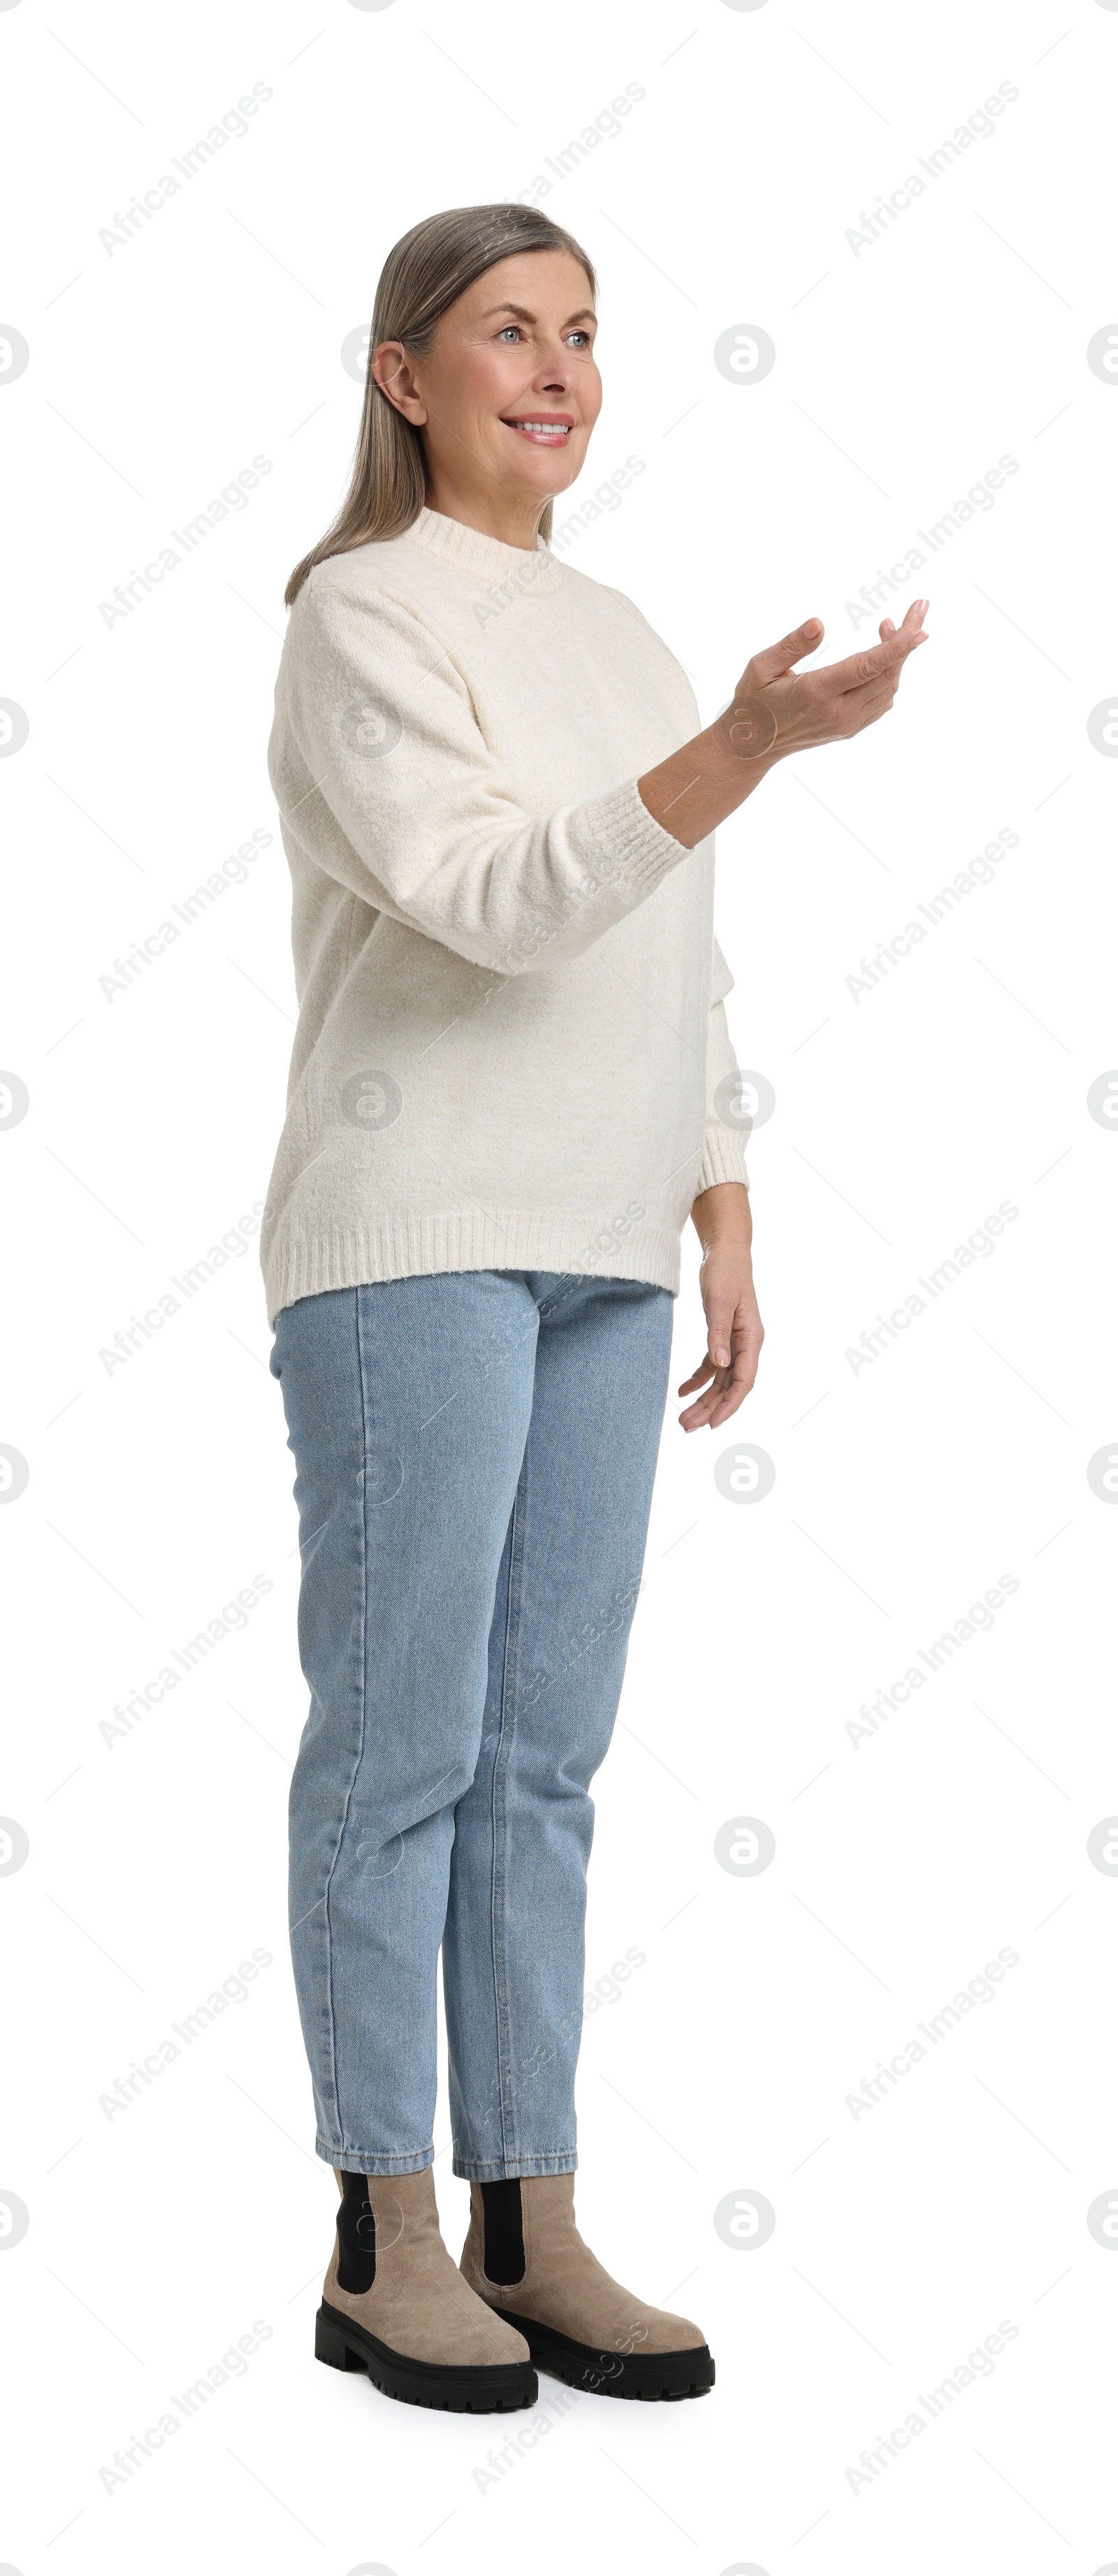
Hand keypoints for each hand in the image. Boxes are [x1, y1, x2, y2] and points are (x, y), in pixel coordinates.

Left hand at [679, 1185, 763, 1431]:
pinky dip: (698, 1379)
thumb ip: (719, 1334)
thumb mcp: (720, 1302)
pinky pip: (712, 1366)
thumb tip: (721, 1366)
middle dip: (711, 1409)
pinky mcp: (722, 1336)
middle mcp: (746, 1345)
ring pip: (721, 1380)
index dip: (730, 1406)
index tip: (713, 1425)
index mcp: (751, 1338)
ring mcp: (734, 1342)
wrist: (725, 1251)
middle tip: (687, 1427)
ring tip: (683, 1418)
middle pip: (730, 1386)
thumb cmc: (725, 1272)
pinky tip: (682, 1390)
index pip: (744, 1381)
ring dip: (703, 1399)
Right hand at [727, 597, 928, 759]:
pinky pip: (883, 700)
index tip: (921, 627)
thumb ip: (792, 644)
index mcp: (817, 692)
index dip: (898, 646)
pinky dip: (890, 675)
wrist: (753, 746)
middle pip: (887, 674)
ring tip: (888, 626)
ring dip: (897, 656)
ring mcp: (847, 723)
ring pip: (888, 687)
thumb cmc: (753, 700)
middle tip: (912, 610)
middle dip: (906, 641)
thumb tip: (820, 623)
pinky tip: (882, 656)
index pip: (868, 666)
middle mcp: (838, 712)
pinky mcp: (850, 728)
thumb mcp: (760, 666)